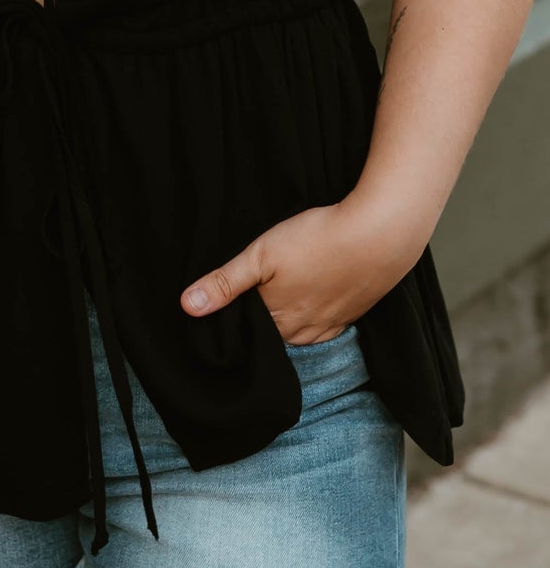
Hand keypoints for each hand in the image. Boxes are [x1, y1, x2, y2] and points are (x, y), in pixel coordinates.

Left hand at [179, 198, 421, 345]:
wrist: (380, 234)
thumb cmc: (317, 240)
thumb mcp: (261, 255)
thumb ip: (225, 283)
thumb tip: (187, 308)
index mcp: (277, 319)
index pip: (246, 331)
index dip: (235, 317)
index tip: (227, 301)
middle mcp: (304, 331)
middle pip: (273, 333)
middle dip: (259, 319)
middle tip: (252, 293)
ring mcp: (332, 324)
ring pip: (299, 330)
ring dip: (287, 317)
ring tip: (280, 293)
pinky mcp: (353, 313)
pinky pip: (325, 325)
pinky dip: (313, 315)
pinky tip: (311, 297)